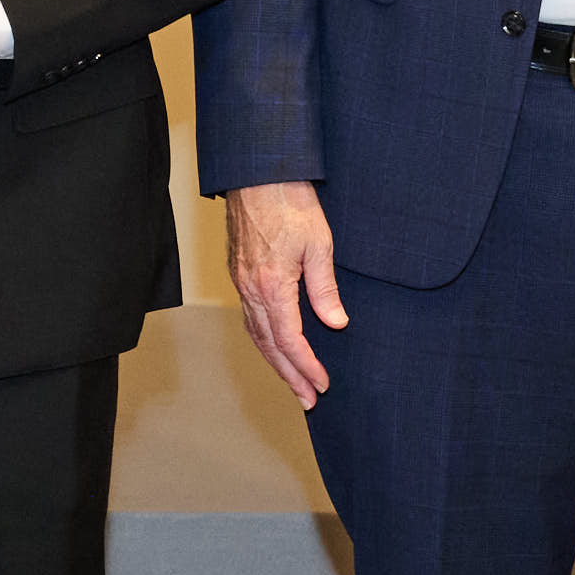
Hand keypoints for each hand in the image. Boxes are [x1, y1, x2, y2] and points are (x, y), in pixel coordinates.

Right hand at [224, 180, 346, 403]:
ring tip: (292, 381)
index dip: (306, 366)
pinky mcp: (239, 273)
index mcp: (271, 285)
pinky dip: (263, 338)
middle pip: (268, 345)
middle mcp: (251, 289)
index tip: (322, 384)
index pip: (289, 340)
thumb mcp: (319, 244)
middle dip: (289, 375)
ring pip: (255, 333)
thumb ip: (325, 288)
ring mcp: (241, 281)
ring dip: (274, 361)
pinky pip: (249, 316)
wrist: (256, 174)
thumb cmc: (289, 202)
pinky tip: (273, 345)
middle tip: (307, 400)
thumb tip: (335, 323)